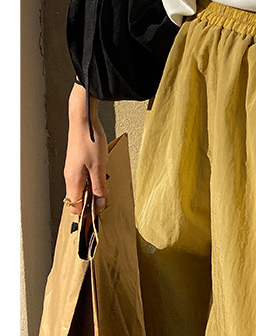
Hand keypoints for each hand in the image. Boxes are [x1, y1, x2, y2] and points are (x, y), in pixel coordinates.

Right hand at [64, 92, 107, 216]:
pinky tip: (101, 176)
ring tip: (105, 189)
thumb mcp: (99, 166)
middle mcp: (70, 177)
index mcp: (73, 181)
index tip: (99, 215)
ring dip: (91, 192)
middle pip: (77, 198)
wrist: (83, 121)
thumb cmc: (90, 141)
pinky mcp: (76, 162)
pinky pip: (82, 178)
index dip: (86, 213)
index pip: (75, 206)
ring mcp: (72, 169)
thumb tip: (100, 205)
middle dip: (89, 204)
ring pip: (80, 188)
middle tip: (105, 203)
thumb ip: (100, 187)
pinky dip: (91, 182)